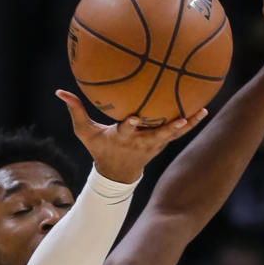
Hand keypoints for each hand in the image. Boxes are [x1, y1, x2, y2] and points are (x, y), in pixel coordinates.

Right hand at [56, 91, 207, 182]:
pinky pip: (178, 134)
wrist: (118, 173)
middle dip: (167, 130)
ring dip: (187, 125)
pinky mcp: (162, 144)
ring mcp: (154, 145)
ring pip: (172, 135)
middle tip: (179, 120)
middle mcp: (141, 142)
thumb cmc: (100, 148)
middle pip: (156, 136)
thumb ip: (76, 112)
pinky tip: (203, 110)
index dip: (130, 125)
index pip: (126, 131)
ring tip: (201, 112)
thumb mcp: (85, 133)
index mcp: (123, 138)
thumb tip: (59, 92)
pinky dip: (191, 124)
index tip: (134, 118)